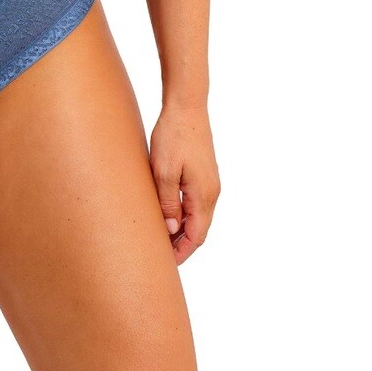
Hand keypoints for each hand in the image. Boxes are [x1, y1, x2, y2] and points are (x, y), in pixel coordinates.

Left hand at [149, 102, 220, 264]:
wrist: (186, 106)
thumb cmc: (173, 136)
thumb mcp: (163, 171)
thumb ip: (167, 203)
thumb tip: (171, 229)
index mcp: (203, 195)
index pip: (197, 236)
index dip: (182, 252)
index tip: (165, 264)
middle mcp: (211, 192)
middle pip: (199, 230)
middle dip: (182, 245)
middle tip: (159, 254)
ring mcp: (209, 182)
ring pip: (198, 216)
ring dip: (182, 230)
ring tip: (160, 237)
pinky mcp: (204, 173)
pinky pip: (196, 202)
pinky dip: (184, 214)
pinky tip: (168, 213)